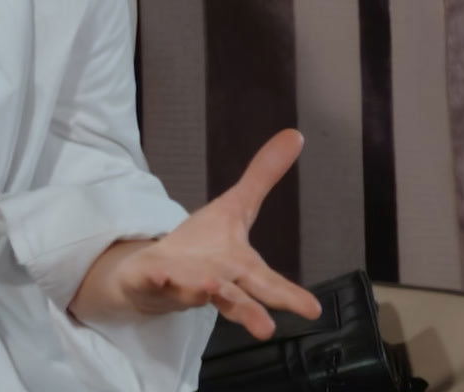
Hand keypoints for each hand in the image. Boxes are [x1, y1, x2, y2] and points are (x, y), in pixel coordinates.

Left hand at [105, 129, 321, 338]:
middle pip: (236, 297)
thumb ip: (263, 176)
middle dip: (251, 311)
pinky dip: (154, 279)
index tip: (313, 310)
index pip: (268, 283)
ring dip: (199, 291)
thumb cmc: (203, 247)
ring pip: (194, 293)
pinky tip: (158, 274)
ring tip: (207, 288)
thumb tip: (295, 135)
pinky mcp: (149, 282)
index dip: (290, 296)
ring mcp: (180, 284)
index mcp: (238, 267)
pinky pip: (151, 281)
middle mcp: (214, 281)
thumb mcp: (235, 207)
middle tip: (267, 328)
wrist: (155, 272)